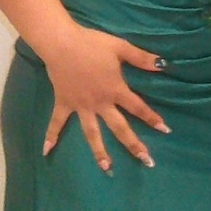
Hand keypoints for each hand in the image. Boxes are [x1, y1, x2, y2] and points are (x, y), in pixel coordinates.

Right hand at [37, 22, 169, 171]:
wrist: (61, 43)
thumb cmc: (92, 44)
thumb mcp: (121, 47)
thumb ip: (141, 58)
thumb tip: (164, 64)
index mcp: (115, 90)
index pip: (138, 108)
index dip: (152, 118)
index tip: (165, 130)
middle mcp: (100, 103)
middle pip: (119, 128)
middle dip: (133, 145)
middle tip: (146, 161)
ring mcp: (81, 106)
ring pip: (92, 133)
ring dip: (99, 152)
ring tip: (106, 168)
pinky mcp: (64, 103)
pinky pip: (57, 122)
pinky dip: (51, 136)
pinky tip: (46, 151)